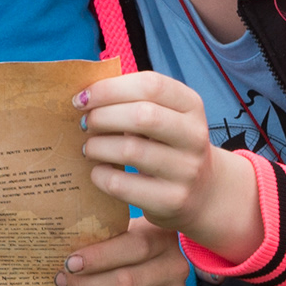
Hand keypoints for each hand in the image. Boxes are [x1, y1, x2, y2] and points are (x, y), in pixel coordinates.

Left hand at [58, 218, 189, 285]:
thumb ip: (98, 239)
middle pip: (124, 282)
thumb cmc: (122, 255)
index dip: (98, 257)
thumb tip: (63, 251)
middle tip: (63, 284)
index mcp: (163, 239)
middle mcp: (176, 269)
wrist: (149, 284)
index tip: (69, 264)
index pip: (135, 247)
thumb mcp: (116, 237)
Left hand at [75, 73, 262, 257]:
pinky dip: (100, 175)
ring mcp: (186, 170)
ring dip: (97, 146)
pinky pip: (122, 184)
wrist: (202, 193)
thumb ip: (134, 102)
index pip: (151, 85)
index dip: (110, 88)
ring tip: (88, 148)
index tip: (83, 98)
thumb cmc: (167, 146)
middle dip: (102, 116)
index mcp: (191, 106)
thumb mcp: (164, 117)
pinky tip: (98, 171)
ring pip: (130, 150)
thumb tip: (84, 96)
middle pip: (141, 115)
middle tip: (85, 123)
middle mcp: (194, 136)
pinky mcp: (171, 200)